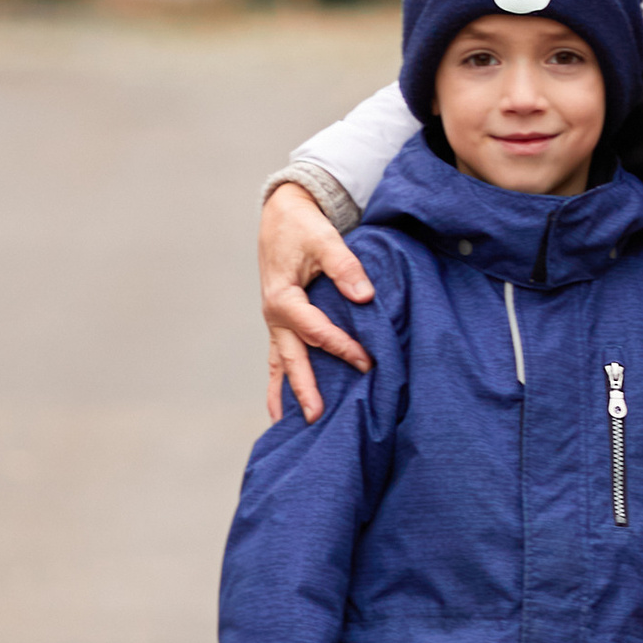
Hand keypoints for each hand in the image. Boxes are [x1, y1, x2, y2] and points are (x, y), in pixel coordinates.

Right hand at [261, 183, 377, 426]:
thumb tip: (364, 296)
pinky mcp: (281, 323)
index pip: (315, 330)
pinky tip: (283, 405)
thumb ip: (345, 267)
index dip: (341, 347)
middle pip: (291, 359)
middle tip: (317, 418)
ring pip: (279, 364)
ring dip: (285, 393)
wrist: (283, 216)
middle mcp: (275, 315)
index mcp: (283, 297)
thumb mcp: (325, 240)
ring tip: (287, 427)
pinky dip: (281, 381)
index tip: (367, 362)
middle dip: (304, 389)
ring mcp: (276, 322)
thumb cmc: (303, 228)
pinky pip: (280, 357)